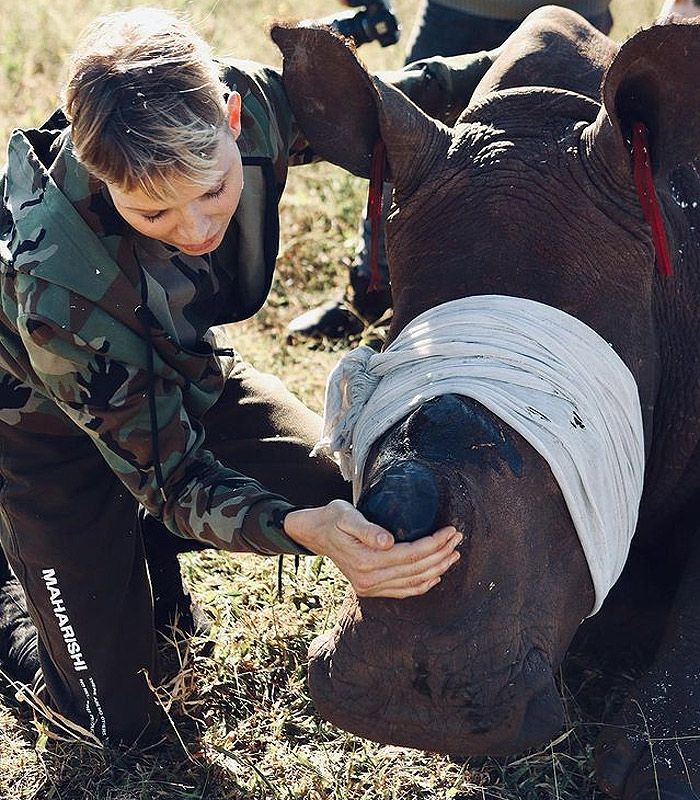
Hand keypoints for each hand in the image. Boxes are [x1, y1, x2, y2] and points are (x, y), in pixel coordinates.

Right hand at [284, 499, 461, 598]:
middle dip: (441, 554)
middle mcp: (369, 579)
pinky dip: (422, 585)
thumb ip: (367, 529)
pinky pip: (403, 591)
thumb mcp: (346, 516)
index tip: (450, 530)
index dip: (434, 544)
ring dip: (437, 569)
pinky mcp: (370, 589)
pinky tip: (436, 576)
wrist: (315, 533)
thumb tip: (387, 541)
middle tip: (458, 538)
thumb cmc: (333, 518)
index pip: (410, 555)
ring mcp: (370, 587)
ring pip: (413, 583)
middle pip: (416, 570)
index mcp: (366, 561)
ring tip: (454, 554)